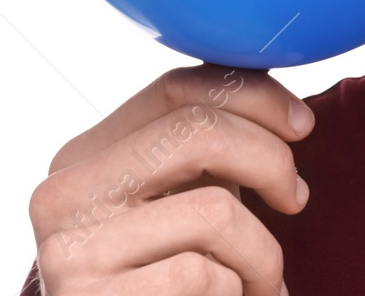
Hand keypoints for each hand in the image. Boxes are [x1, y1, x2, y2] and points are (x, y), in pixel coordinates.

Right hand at [27, 65, 312, 294]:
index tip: (303, 125)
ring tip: (256, 282)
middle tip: (295, 198)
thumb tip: (284, 111)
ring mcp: (70, 251)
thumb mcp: (182, 204)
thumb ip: (206, 153)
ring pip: (216, 210)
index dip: (253, 94)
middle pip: (197, 131)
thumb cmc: (169, 283)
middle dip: (270, 160)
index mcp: (81, 158)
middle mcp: (62, 195)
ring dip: (262, 254)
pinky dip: (234, 293)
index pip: (174, 88)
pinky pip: (203, 275)